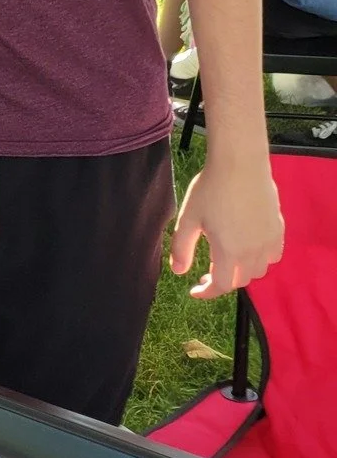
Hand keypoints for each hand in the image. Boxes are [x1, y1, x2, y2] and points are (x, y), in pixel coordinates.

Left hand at [172, 152, 283, 299]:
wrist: (240, 165)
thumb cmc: (210, 190)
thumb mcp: (188, 219)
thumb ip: (182, 248)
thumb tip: (179, 272)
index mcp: (229, 252)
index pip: (221, 285)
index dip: (207, 292)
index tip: (194, 291)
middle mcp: (252, 252)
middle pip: (240, 280)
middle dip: (222, 282)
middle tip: (205, 275)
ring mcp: (269, 241)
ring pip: (259, 270)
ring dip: (242, 272)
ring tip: (226, 261)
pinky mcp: (278, 229)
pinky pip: (273, 255)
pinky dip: (261, 260)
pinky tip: (248, 250)